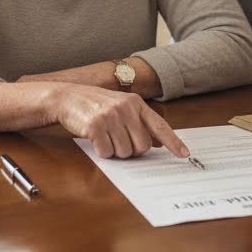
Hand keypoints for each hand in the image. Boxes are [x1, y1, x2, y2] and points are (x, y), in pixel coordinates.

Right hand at [53, 84, 187, 158]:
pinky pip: (107, 152)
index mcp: (135, 103)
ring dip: (115, 151)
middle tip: (119, 140)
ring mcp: (111, 117)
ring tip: (105, 136)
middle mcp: (126, 108)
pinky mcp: (96, 126)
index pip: (159, 126)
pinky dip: (102, 151)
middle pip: (142, 146)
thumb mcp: (121, 107)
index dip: (173, 142)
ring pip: (125, 152)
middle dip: (131, 150)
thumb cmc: (95, 104)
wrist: (67, 97)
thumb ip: (140, 122)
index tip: (184, 154)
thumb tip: (159, 142)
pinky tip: (95, 138)